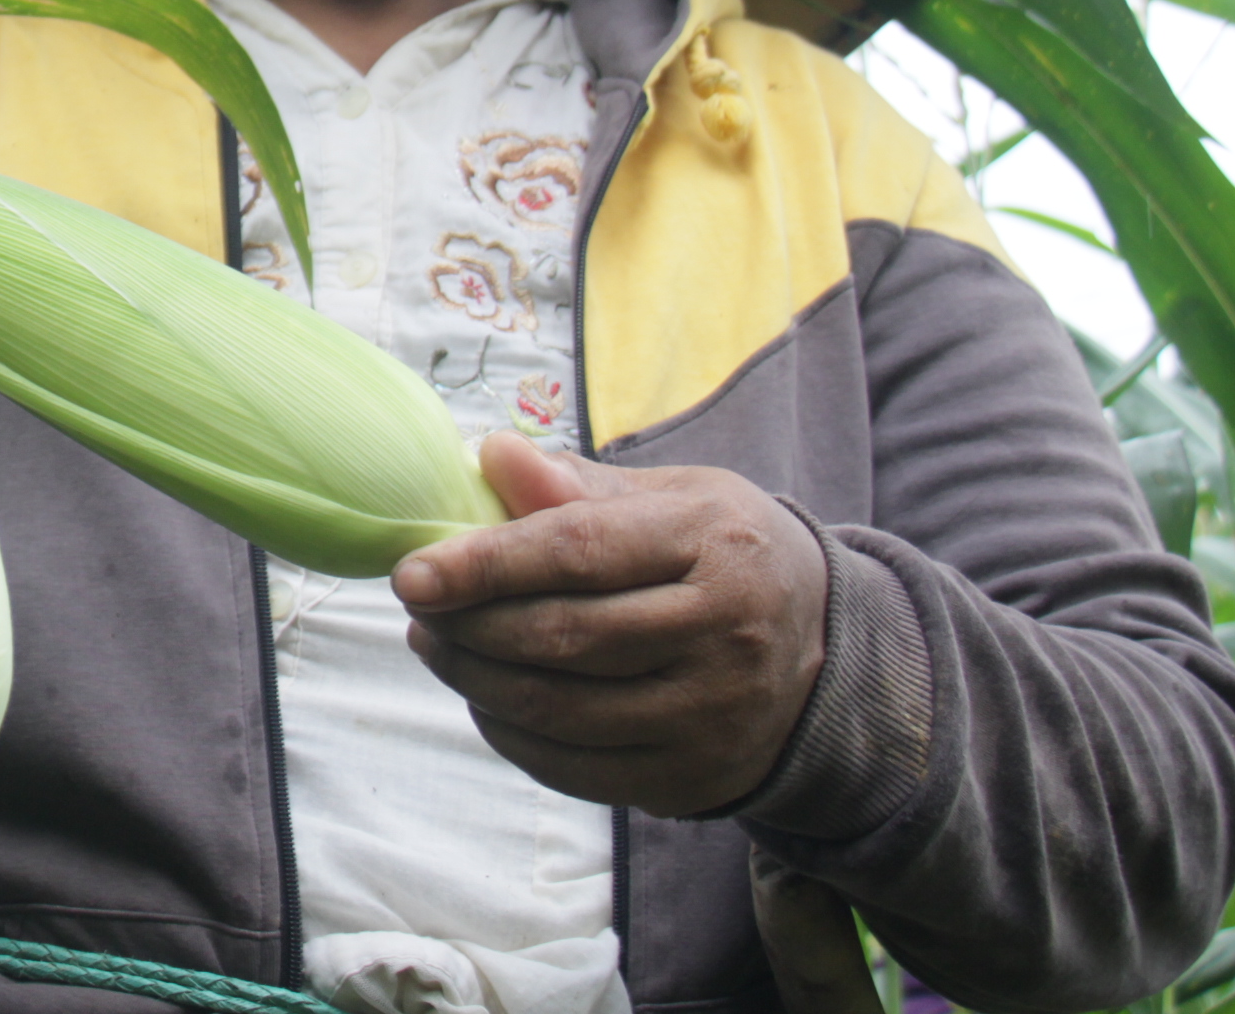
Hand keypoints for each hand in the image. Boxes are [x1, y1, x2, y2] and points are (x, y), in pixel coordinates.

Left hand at [393, 432, 830, 816]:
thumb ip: (578, 483)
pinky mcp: (693, 778)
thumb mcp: (673, 497)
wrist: (823, 653)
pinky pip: (574, 768)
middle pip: (562, 638)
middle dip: (469, 626)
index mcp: (715, 542)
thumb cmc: (721, 555)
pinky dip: (511, 735)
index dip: (485, 565)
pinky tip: (485, 697)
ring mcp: (713, 716)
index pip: (579, 552)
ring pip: (559, 710)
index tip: (410, 573)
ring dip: (475, 681)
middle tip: (418, 609)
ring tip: (437, 646)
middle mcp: (724, 633)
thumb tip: (492, 456)